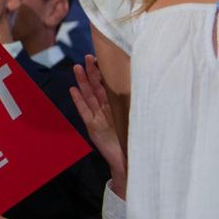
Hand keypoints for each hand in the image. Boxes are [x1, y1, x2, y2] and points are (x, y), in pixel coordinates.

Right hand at [71, 55, 126, 196]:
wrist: (130, 160)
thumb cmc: (137, 139)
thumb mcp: (138, 118)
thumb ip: (136, 103)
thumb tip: (145, 84)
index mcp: (118, 106)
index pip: (109, 86)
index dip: (104, 72)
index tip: (102, 58)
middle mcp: (107, 109)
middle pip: (97, 88)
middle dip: (91, 72)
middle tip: (87, 57)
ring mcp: (98, 117)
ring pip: (89, 96)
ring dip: (82, 82)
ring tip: (76, 68)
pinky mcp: (92, 127)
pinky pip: (84, 111)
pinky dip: (78, 101)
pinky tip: (73, 90)